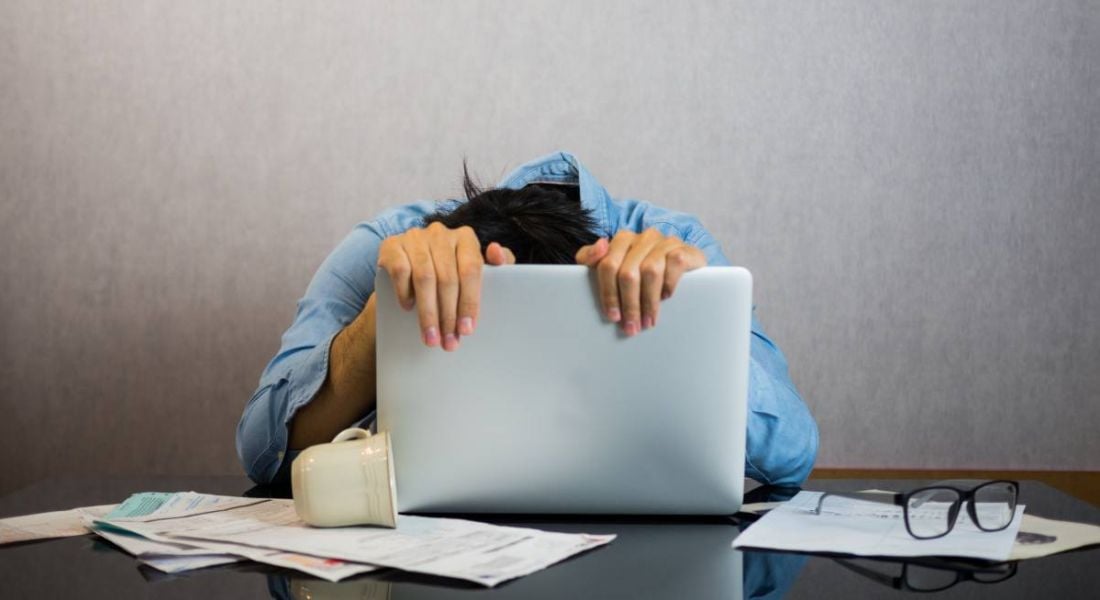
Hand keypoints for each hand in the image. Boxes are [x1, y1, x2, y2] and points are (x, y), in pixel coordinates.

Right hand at [377, 223, 514, 350]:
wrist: (407, 264)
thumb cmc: (449, 271)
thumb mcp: (474, 268)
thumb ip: (496, 263)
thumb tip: (496, 251)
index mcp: (465, 237)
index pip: (471, 270)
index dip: (470, 302)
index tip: (467, 330)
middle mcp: (440, 233)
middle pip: (448, 279)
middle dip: (448, 316)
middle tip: (448, 342)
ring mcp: (415, 237)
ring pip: (424, 278)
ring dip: (428, 313)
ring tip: (431, 337)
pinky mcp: (392, 245)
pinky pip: (400, 271)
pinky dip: (405, 293)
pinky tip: (409, 308)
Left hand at [575, 228, 705, 335]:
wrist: (683, 266)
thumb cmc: (642, 270)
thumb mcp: (614, 266)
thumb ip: (592, 257)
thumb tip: (600, 246)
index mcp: (623, 239)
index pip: (608, 265)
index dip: (609, 294)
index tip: (613, 317)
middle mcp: (643, 237)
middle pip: (629, 273)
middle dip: (629, 304)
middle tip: (631, 326)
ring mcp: (665, 242)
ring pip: (651, 272)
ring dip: (648, 302)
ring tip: (648, 321)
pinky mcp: (684, 249)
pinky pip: (674, 265)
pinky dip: (668, 284)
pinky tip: (666, 297)